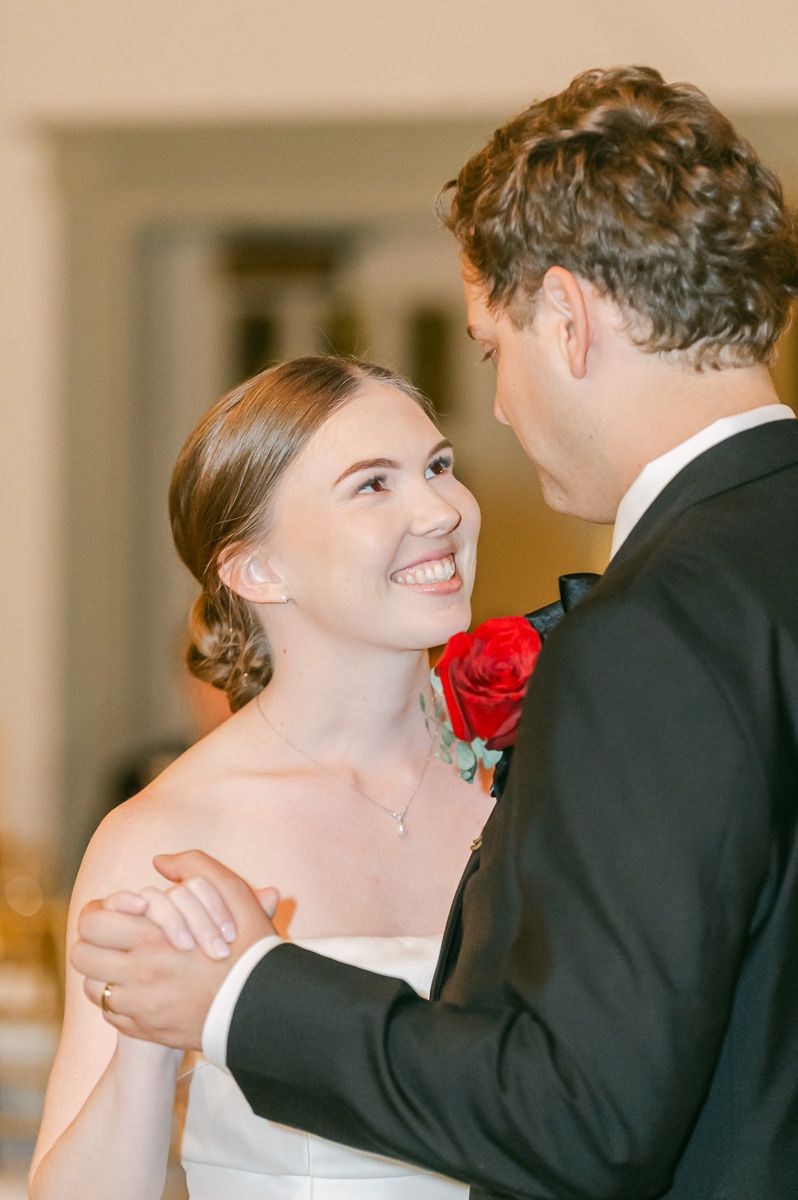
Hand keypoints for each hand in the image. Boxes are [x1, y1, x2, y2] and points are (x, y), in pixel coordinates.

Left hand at [72, 851, 279, 1049]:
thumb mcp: (233, 893)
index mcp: (153, 937)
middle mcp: (139, 974)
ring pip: (92, 987)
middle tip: (116, 937)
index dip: (101, 912)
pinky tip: (142, 988)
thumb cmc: (249, 947)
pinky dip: (120, 999)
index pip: (92, 922)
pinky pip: (111, 1013)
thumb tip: (160, 862)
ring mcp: (140, 1007)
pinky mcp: (146, 1030)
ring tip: (128, 963)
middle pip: (83, 955)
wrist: (265, 1006)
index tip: (122, 912)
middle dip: (95, 942)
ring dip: (105, 972)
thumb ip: (195, 865)